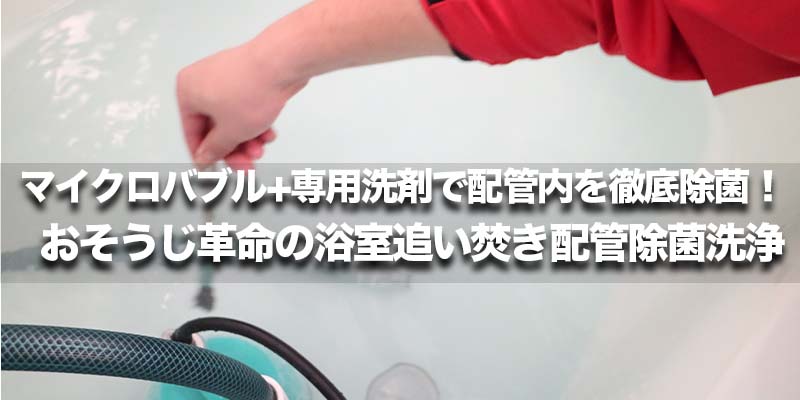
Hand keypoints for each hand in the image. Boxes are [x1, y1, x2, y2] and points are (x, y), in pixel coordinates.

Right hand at [176, 43, 305, 168]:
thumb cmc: (251, 90)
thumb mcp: (230, 132)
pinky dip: (256, 123)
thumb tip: (205, 156)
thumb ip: (216, 148)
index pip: (191, 132)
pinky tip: (268, 134)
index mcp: (188, 91)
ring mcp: (226, 77)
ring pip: (233, 118)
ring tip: (260, 149)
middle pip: (215, 127)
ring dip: (247, 139)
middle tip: (246, 166)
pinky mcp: (247, 76)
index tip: (213, 170)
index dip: (204, 155)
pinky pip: (246, 106)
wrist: (282, 64)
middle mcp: (203, 81)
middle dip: (232, 149)